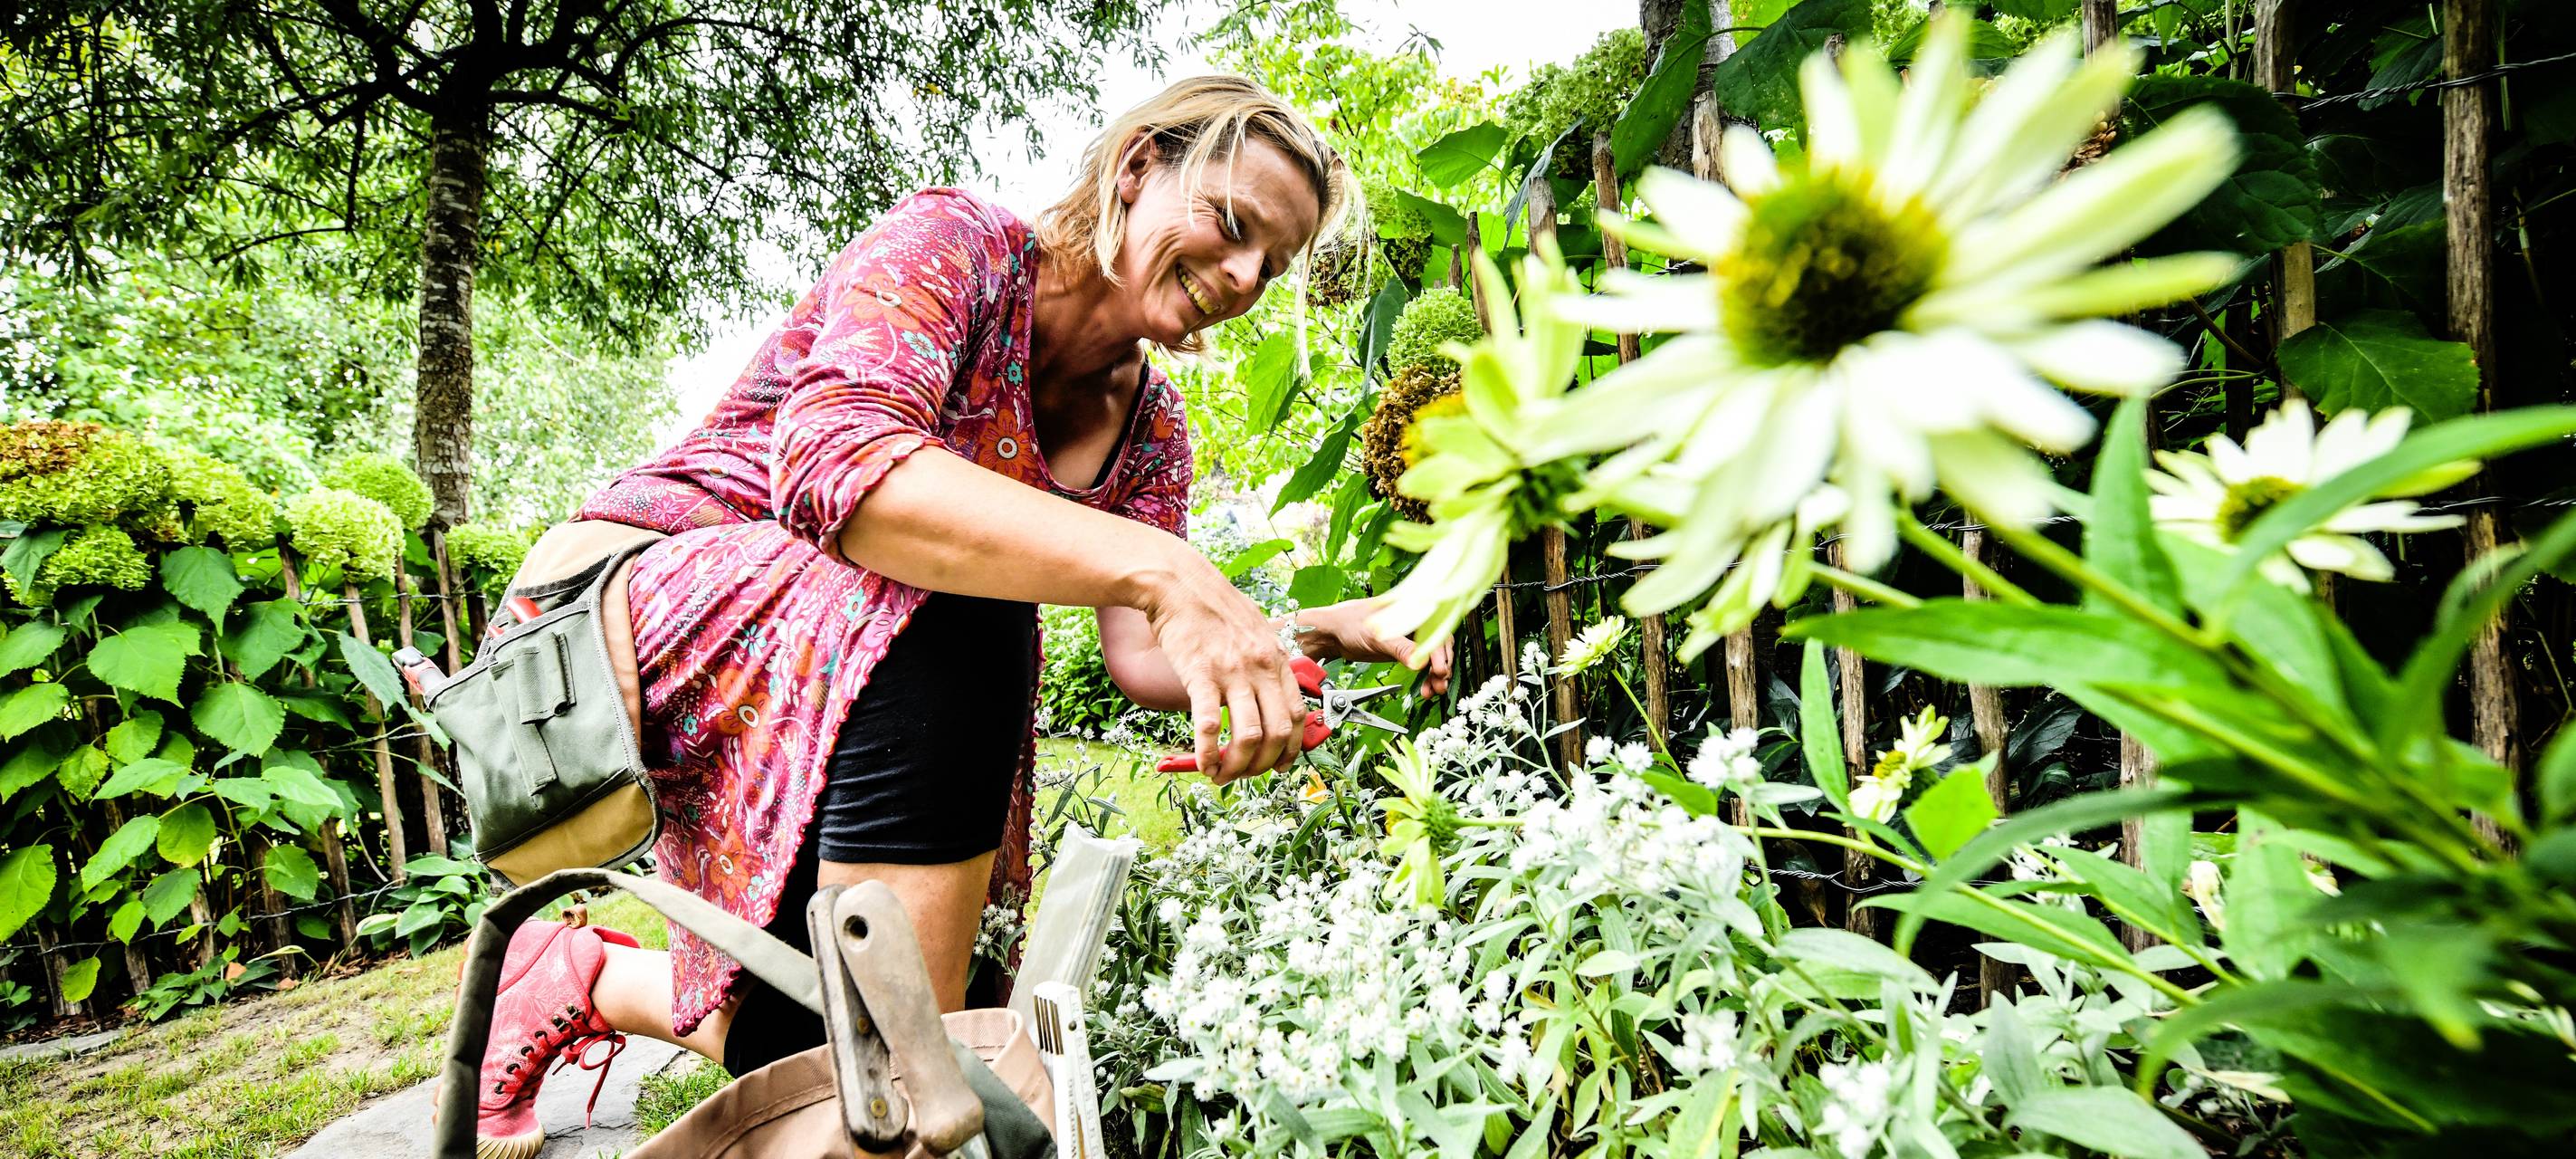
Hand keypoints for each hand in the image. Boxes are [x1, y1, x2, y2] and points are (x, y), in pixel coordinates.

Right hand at [1134, 547, 1305, 784]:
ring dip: (1238, 767)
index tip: (1279, 764)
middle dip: (1264, 765)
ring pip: (1249, 736)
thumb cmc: (1213, 608)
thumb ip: (1266, 662)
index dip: (1291, 749)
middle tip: (1246, 774)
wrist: (1178, 584)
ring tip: (1222, 775)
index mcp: (1277, 658)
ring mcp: (1233, 672)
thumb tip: (1270, 696)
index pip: (1298, 715)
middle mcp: (1261, 667)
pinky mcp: (1201, 675)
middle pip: (1278, 732)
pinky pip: (1210, 725)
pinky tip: (1203, 764)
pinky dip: (1208, 753)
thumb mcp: (1254, 631)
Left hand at [1287, 597, 1451, 695]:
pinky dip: (1426, 675)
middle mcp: (1416, 620)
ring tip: (1432, 691)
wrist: (1331, 633)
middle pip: (1440, 644)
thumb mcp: (1376, 637)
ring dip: (1436, 674)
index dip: (1441, 651)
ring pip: (1433, 655)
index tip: (1440, 670)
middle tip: (1439, 684)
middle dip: (1441, 665)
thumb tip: (1420, 662)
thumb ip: (1400, 649)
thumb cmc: (1349, 624)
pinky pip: (1423, 662)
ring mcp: (1411, 635)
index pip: (1436, 630)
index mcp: (1412, 608)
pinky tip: (1425, 688)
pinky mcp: (1405, 648)